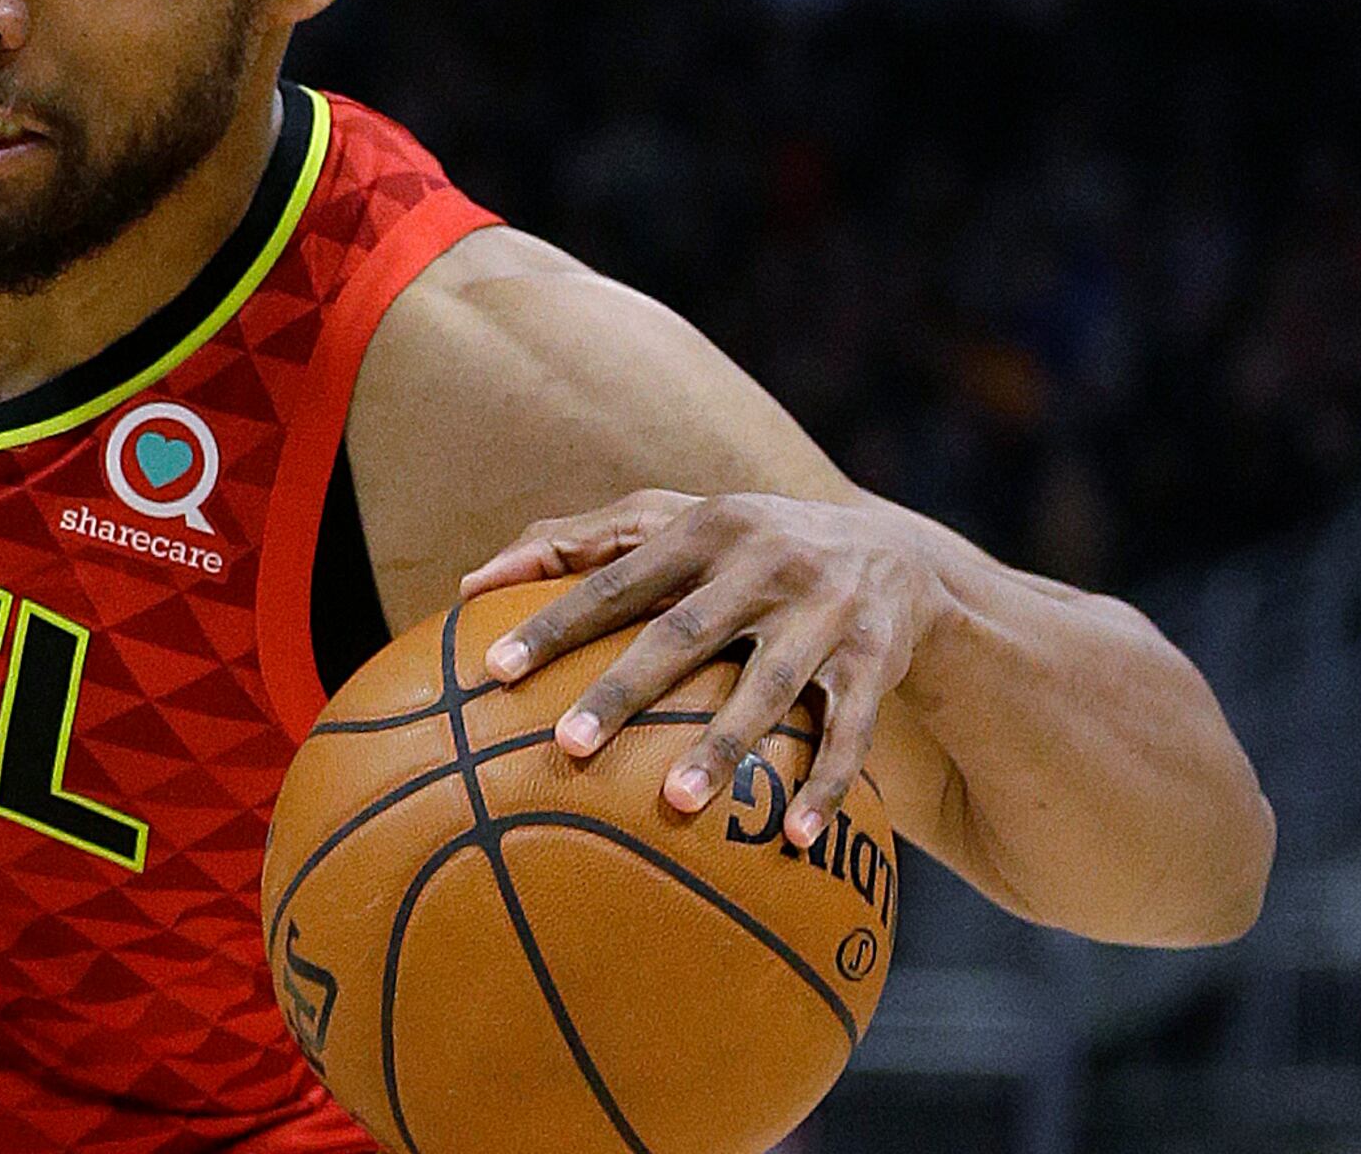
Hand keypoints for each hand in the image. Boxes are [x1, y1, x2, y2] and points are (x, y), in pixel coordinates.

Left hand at [461, 488, 954, 850]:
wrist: (895, 555)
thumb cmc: (741, 547)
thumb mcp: (670, 521)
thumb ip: (572, 544)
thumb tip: (466, 587)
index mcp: (702, 528)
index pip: (613, 581)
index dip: (553, 623)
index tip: (493, 670)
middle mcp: (764, 564)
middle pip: (682, 633)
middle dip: (624, 691)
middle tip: (565, 746)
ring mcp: (823, 614)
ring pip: (767, 687)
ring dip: (723, 748)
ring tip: (678, 805)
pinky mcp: (874, 662)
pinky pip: (850, 732)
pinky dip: (826, 785)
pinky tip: (797, 838)